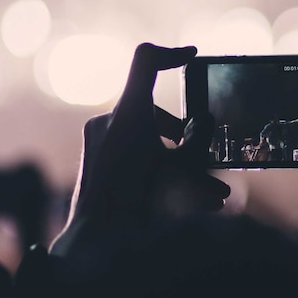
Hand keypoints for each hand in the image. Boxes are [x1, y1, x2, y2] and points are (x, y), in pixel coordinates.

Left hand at [50, 43, 229, 261]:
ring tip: (202, 193)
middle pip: (153, 111)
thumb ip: (198, 142)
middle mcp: (109, 121)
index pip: (147, 61)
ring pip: (145, 139)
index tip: (192, 57)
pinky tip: (177, 198)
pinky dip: (153, 170)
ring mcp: (98, 141)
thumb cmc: (141, 204)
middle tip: (201, 157)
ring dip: (173, 162)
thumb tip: (202, 126)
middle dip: (182, 136)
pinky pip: (130, 155)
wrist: (96, 242)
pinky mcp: (94, 161)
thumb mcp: (183, 171)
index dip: (172, 54)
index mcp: (130, 114)